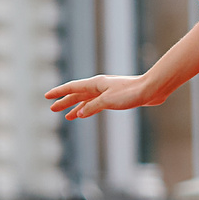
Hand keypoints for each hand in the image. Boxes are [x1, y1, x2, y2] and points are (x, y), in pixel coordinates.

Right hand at [44, 72, 162, 118]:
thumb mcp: (108, 101)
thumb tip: (80, 113)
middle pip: (77, 94)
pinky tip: (85, 115)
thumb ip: (93, 106)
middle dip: (65, 101)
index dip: (59, 92)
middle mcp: (99, 86)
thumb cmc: (131, 93)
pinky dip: (88, 109)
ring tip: (66, 116)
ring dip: (76, 107)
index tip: (47, 96)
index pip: (72, 87)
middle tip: (52, 109)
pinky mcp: (115, 98)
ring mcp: (107, 92)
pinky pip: (96, 104)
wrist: (151, 90)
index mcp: (95, 83)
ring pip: (86, 100)